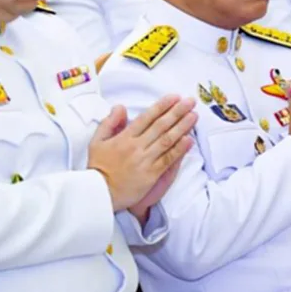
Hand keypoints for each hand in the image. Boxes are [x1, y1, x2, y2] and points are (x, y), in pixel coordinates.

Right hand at [87, 95, 196, 216]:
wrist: (100, 193)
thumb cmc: (98, 168)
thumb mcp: (96, 141)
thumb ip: (109, 123)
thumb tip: (120, 107)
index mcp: (124, 137)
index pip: (147, 117)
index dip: (162, 106)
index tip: (174, 97)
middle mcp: (136, 146)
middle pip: (161, 126)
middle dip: (177, 112)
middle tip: (190, 102)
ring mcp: (145, 160)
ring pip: (167, 140)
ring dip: (182, 127)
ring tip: (194, 116)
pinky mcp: (151, 174)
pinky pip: (168, 159)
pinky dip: (179, 149)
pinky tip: (189, 140)